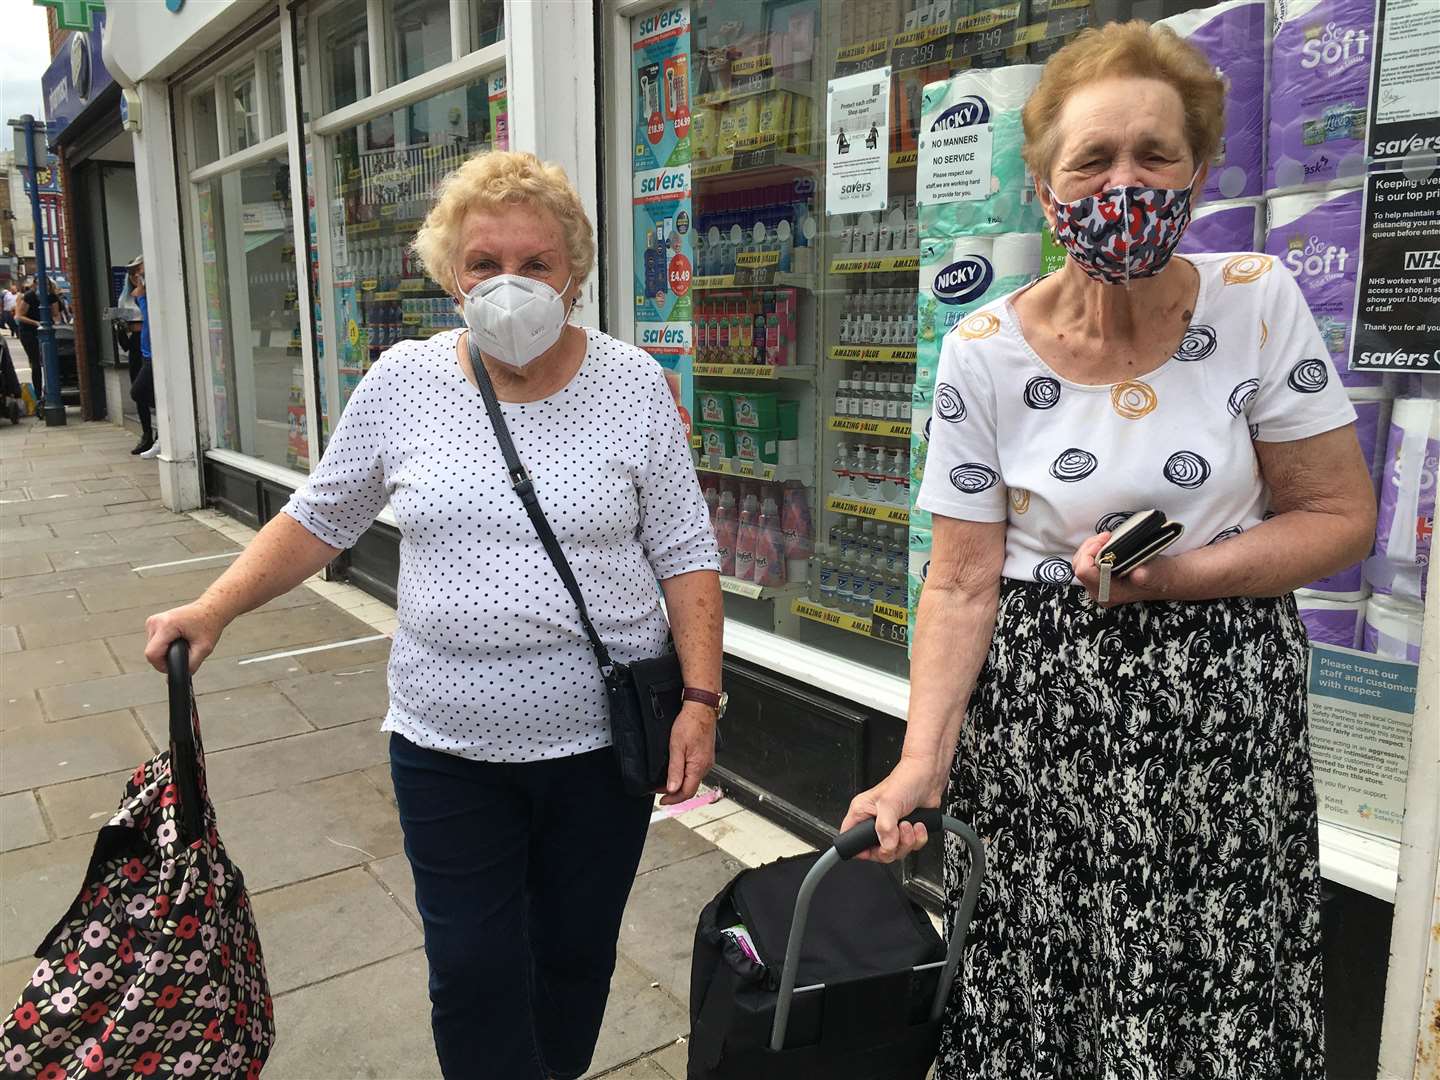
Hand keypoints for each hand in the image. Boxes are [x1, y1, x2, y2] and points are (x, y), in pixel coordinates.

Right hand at [144, 602, 224, 673]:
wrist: (211, 609)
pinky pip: (154, 642)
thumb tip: (177, 676)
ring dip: (166, 651)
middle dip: (166, 658)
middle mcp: (155, 621)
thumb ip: (191, 665)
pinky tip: (178, 640)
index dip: (162, 665)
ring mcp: (152, 621)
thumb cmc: (209, 624)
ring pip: (152, 648)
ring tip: (183, 644)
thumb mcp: (204, 649)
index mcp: (166, 625)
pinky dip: (165, 645)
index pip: (152, 654)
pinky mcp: (153, 623)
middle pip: (151, 653)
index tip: (174, 665)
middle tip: (185, 652)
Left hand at [658, 702, 716, 804]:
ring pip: (693, 780)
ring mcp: (707, 760)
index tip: (662, 801)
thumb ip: (675, 770)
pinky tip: (678, 771)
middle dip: (675, 793)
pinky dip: (686, 776)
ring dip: (680, 784)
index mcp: (698, 767)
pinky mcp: (706, 755)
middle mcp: (706, 766)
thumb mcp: (677, 748)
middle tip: (660, 792)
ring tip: (667, 783)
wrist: (701, 708)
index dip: (674, 800)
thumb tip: (672, 789)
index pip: (687, 793)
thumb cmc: (690, 723)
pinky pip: (696, 771)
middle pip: (691, 788)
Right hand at [839, 756, 942, 862]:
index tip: (874, 849)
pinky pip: (912, 847)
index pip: (850, 840)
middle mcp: (875, 822)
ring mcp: (892, 828)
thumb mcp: (889, 803)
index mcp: (862, 813)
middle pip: (877, 852)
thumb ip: (885, 827)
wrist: (928, 776)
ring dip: (907, 841)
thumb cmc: (905, 780)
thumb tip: (886, 846)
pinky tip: (918, 825)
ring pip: (896, 851)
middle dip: (892, 847)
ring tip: (908, 824)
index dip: (860, 850)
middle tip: (897, 834)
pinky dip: (918, 838)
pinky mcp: (907, 831)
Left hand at [1070, 532, 1185, 607]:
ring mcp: (1098, 587)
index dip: (1090, 552)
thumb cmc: (1161, 576)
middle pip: (1078, 566)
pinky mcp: (1099, 579)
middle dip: (1089, 547)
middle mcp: (1100, 593)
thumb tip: (1137, 575)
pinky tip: (1105, 544)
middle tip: (1107, 536)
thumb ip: (1147, 575)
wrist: (1165, 579)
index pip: (1084, 572)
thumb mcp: (1157, 573)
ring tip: (1106, 538)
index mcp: (1110, 593)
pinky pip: (1085, 563)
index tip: (1106, 539)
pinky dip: (1092, 551)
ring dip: (1090, 547)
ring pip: (1079, 564)